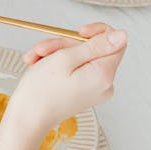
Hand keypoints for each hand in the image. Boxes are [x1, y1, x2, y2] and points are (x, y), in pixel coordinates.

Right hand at [0, 24, 126, 149]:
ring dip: (56, 53)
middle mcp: (104, 84)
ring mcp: (94, 89)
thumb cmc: (41, 90)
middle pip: (92, 48)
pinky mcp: (84, 92)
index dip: (96, 32)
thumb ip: (96, 45)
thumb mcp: (66, 58)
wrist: (28, 117)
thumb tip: (122, 35)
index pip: (116, 42)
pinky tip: (40, 65)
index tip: (77, 32)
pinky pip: (75, 68)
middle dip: (65, 44)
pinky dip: (57, 63)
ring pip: (80, 56)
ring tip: (36, 59)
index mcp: (104, 75)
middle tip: (43, 49)